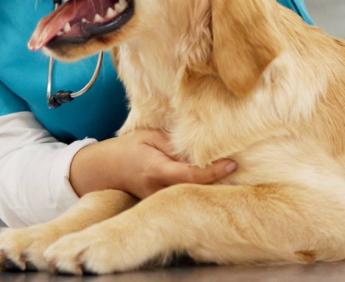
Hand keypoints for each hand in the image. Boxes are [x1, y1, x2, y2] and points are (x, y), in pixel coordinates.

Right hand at [67, 129, 236, 198]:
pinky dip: (198, 189)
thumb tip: (200, 147)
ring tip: (232, 174)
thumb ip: (173, 144)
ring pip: (191, 195)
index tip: (232, 163)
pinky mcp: (160, 206)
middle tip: (242, 169)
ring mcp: (158, 202)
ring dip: (210, 186)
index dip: (213, 170)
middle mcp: (158, 191)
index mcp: (155, 170)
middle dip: (218, 180)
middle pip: (196, 188)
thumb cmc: (127, 149)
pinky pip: (184, 197)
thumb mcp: (149, 137)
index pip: (191, 174)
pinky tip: (214, 180)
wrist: (103, 170)